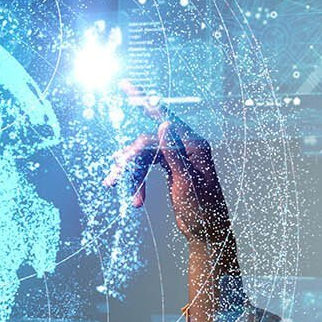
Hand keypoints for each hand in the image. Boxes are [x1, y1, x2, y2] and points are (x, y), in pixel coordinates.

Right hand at [103, 81, 231, 244]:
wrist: (207, 234)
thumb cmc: (203, 212)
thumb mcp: (186, 182)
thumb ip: (174, 152)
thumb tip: (163, 123)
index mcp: (194, 145)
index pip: (165, 117)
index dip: (144, 101)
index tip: (125, 87)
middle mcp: (187, 147)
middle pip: (148, 142)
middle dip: (130, 161)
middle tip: (114, 178)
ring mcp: (179, 158)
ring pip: (146, 156)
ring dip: (133, 175)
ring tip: (127, 195)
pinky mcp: (172, 169)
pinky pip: (149, 166)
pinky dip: (139, 180)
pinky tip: (135, 197)